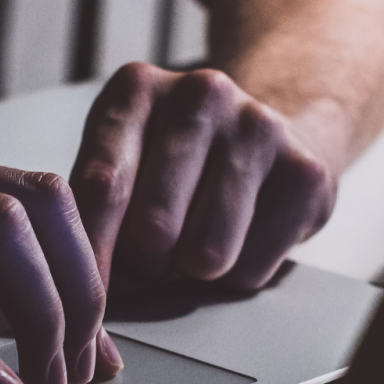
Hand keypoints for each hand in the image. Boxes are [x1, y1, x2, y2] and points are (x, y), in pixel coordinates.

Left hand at [69, 64, 340, 292]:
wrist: (271, 135)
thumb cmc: (175, 164)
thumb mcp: (122, 161)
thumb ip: (91, 211)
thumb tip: (79, 284)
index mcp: (136, 89)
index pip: (101, 187)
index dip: (90, 255)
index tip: (83, 294)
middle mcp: (199, 94)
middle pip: (152, 230)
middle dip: (144, 267)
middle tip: (151, 258)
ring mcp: (258, 127)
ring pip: (205, 256)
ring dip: (192, 273)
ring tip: (193, 244)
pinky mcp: (305, 171)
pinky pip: (252, 269)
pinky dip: (237, 275)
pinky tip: (239, 239)